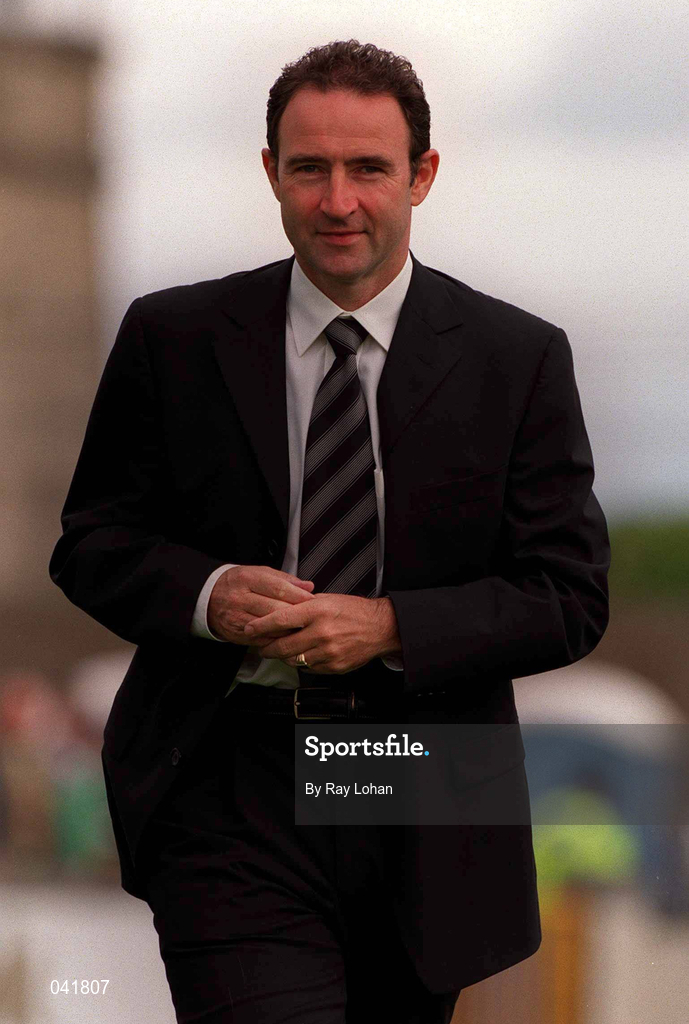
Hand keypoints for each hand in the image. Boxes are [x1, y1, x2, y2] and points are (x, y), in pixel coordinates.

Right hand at [207, 565, 314, 643]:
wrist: (208, 598)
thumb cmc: (239, 583)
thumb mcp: (259, 573)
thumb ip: (285, 580)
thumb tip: (308, 587)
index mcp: (247, 579)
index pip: (278, 588)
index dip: (298, 596)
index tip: (313, 600)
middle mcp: (240, 598)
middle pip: (275, 609)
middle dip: (297, 614)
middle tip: (313, 617)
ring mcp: (237, 617)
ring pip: (270, 627)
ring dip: (289, 629)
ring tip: (304, 628)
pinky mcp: (236, 633)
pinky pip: (262, 640)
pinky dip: (277, 639)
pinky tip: (288, 638)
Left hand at [243, 593, 401, 673]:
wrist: (380, 628)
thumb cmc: (354, 611)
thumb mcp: (327, 599)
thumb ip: (303, 605)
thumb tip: (279, 610)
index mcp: (318, 611)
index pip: (281, 619)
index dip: (261, 626)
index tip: (250, 628)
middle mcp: (322, 632)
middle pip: (283, 645)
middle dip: (267, 648)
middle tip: (261, 646)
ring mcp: (328, 652)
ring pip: (294, 660)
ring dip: (284, 656)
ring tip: (282, 650)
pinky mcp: (334, 666)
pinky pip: (309, 668)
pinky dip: (303, 663)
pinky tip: (305, 654)